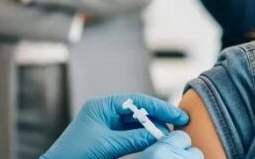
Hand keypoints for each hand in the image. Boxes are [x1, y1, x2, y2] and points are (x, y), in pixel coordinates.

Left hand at [41, 93, 191, 158]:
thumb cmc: (75, 154)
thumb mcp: (108, 145)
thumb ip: (134, 138)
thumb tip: (159, 134)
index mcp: (102, 106)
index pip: (136, 101)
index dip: (159, 107)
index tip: (176, 115)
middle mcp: (106, 112)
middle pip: (139, 110)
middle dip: (158, 117)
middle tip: (179, 124)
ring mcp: (108, 125)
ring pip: (137, 123)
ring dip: (153, 128)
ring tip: (170, 134)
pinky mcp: (109, 138)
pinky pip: (132, 135)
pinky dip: (144, 137)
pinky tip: (156, 140)